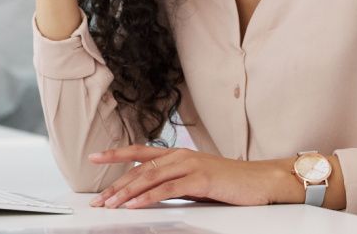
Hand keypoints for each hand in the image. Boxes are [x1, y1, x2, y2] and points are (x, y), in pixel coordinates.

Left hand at [88, 145, 305, 208]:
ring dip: (127, 192)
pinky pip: (168, 189)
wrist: (262, 180)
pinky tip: (135, 205)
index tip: (94, 158)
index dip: (115, 154)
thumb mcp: (195, 181)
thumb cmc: (230, 183)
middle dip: (115, 184)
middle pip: (139, 168)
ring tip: (110, 204)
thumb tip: (148, 193)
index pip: (139, 153)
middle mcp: (180, 155)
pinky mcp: (201, 179)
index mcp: (177, 154)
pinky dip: (148, 197)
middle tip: (97, 199)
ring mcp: (190, 165)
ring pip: (149, 178)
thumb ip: (173, 183)